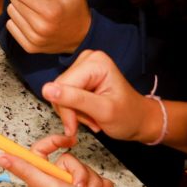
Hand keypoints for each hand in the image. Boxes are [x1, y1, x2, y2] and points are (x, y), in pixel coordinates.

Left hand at [0, 134, 113, 186]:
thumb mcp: (47, 185)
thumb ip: (25, 169)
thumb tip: (1, 157)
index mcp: (41, 179)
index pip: (41, 151)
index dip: (53, 141)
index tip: (68, 140)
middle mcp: (55, 182)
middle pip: (70, 160)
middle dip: (80, 172)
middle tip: (78, 186)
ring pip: (87, 169)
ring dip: (93, 182)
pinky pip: (101, 179)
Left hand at [6, 0, 91, 53]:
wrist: (83, 37)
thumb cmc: (77, 8)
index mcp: (49, 11)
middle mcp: (39, 28)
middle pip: (13, 0)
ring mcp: (33, 40)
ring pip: (10, 12)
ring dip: (18, 4)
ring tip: (32, 3)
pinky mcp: (29, 47)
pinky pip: (11, 26)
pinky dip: (18, 18)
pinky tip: (30, 16)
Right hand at [42, 50, 161, 142]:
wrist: (139, 120)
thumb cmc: (128, 116)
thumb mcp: (103, 111)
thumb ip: (75, 99)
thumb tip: (46, 90)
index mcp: (95, 63)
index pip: (63, 85)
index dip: (66, 108)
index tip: (74, 127)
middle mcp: (87, 60)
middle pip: (59, 88)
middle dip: (71, 110)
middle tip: (90, 122)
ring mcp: (82, 67)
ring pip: (59, 93)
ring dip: (73, 112)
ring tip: (92, 119)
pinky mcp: (79, 76)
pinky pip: (63, 94)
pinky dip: (74, 109)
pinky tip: (88, 114)